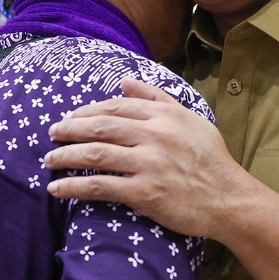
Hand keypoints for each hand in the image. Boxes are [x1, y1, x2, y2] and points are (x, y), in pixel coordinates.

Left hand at [44, 78, 255, 238]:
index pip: (116, 107)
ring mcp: (148, 164)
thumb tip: (124, 80)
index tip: (71, 117)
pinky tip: (57, 189)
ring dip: (66, 156)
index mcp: (164, 116)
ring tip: (49, 160)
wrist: (229, 200)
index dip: (88, 111)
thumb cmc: (211, 160)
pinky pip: (100, 186)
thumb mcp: (191, 119)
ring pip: (95, 154)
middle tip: (52, 134)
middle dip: (70, 129)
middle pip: (100, 127)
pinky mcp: (144, 192)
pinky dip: (74, 186)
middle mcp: (154, 136)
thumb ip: (156, 98)